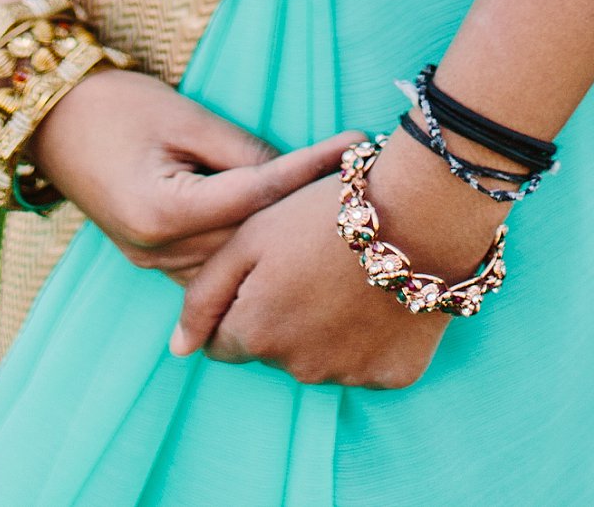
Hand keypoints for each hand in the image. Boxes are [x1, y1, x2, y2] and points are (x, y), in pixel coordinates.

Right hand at [26, 68, 351, 280]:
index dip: (309, 167)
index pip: (256, 194)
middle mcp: (158, 250)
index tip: (355, 144)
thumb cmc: (112, 105)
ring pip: (234, 261)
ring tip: (329, 207)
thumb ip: (242, 150)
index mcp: (163, 212)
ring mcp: (152, 261)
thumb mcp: (181, 115)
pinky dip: (243, 246)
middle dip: (300, 212)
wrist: (47, 116)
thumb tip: (296, 174)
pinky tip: (277, 229)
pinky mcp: (150, 258)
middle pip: (250, 240)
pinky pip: (210, 263)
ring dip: (276, 236)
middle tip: (358, 181)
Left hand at [171, 131, 496, 386]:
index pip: (223, 342)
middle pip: (271, 349)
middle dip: (278, 315)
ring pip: (316, 358)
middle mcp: (300, 368)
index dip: (237, 303)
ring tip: (341, 276)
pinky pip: (364, 363)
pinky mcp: (393, 376)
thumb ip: (204, 298)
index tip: (262, 271)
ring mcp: (350, 376)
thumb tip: (178, 349)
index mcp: (257, 335)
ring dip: (320, 327)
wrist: (415, 218)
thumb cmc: (320, 217)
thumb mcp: (247, 241)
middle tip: (305, 265)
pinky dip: (363, 337)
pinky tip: (372, 297)